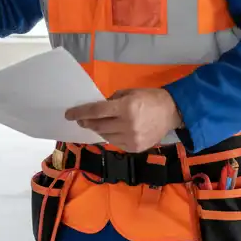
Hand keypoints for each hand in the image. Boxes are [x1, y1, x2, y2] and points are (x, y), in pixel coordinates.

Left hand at [65, 89, 182, 152]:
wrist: (172, 112)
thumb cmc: (150, 98)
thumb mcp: (130, 92)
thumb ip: (112, 101)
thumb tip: (97, 109)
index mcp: (125, 108)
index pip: (96, 111)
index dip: (80, 113)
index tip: (69, 115)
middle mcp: (127, 125)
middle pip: (98, 126)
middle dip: (87, 122)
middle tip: (81, 120)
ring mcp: (131, 139)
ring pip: (105, 136)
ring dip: (98, 130)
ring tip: (96, 125)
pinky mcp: (135, 148)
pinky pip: (115, 143)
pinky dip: (110, 137)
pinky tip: (111, 131)